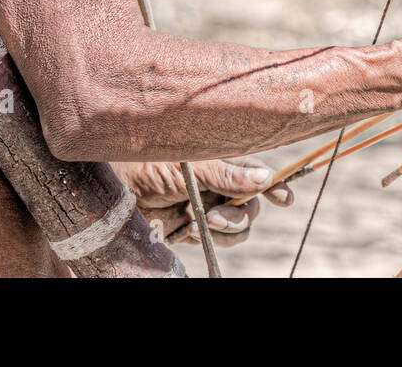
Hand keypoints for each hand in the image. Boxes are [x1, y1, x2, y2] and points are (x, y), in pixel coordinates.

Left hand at [112, 156, 293, 247]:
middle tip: (215, 217)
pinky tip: (188, 229)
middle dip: (240, 215)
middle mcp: (218, 184)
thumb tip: (265, 178)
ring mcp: (208, 206)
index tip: (285, 199)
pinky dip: (209, 238)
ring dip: (226, 229)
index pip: (256, 171)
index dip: (274, 184)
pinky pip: (218, 240)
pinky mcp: (195, 227)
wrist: (117, 191)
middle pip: (251, 205)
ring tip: (200, 222)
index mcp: (220, 161)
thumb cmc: (148, 165)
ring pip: (239, 227)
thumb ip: (227, 174)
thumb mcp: (190, 166)